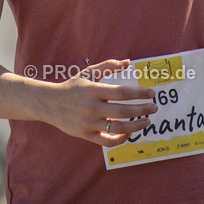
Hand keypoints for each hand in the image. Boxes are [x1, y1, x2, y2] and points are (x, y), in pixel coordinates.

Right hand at [36, 58, 156, 147]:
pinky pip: (107, 141)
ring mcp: (89, 123)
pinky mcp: (86, 135)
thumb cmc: (73, 86)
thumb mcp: (89, 73)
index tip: (152, 93)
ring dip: (136, 126)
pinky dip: (121, 139)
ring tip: (147, 121)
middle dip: (143, 109)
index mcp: (94, 91)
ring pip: (118, 128)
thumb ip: (108, 66)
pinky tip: (129, 132)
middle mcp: (92, 108)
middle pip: (123, 111)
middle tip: (155, 107)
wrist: (49, 104)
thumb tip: (128, 62)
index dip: (140, 93)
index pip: (122, 92)